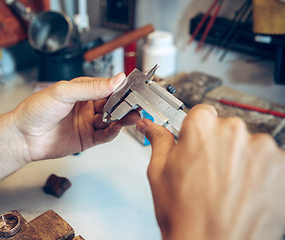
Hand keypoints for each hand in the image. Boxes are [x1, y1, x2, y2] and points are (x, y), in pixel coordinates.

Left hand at [12, 73, 139, 160]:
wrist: (23, 136)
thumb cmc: (36, 109)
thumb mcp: (65, 92)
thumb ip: (92, 88)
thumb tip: (117, 79)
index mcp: (82, 91)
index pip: (107, 87)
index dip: (121, 87)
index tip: (134, 87)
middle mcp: (86, 106)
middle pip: (112, 104)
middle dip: (125, 104)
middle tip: (138, 103)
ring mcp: (87, 123)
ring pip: (111, 119)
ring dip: (122, 118)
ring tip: (133, 115)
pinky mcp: (87, 139)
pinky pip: (104, 135)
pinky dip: (112, 132)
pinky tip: (117, 127)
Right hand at [136, 104, 284, 239]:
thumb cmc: (185, 214)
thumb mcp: (159, 173)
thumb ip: (158, 140)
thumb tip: (149, 126)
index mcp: (202, 126)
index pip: (202, 113)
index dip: (197, 132)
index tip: (197, 146)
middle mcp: (234, 131)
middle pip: (226, 128)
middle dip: (217, 146)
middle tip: (207, 172)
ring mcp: (262, 149)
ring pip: (248, 145)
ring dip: (240, 160)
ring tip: (225, 186)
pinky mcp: (281, 168)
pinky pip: (268, 162)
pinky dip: (259, 174)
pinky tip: (243, 192)